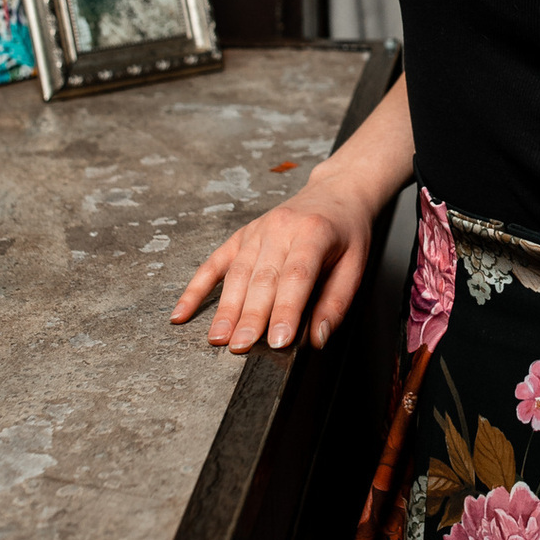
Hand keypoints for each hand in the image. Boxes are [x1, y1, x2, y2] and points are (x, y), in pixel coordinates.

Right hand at [169, 164, 375, 353]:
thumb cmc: (346, 230)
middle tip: (241, 347)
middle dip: (251, 316)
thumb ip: (336, 303)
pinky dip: (196, 288)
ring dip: (226, 308)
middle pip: (263, 278)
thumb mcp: (356, 264)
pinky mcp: (241, 235)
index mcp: (314, 233)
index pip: (297, 277)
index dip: (286, 311)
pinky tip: (183, 312)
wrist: (336, 192)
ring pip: (238, 273)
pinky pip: (214, 262)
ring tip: (218, 338)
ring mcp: (257, 230)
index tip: (277, 341)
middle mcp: (281, 228)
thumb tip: (317, 338)